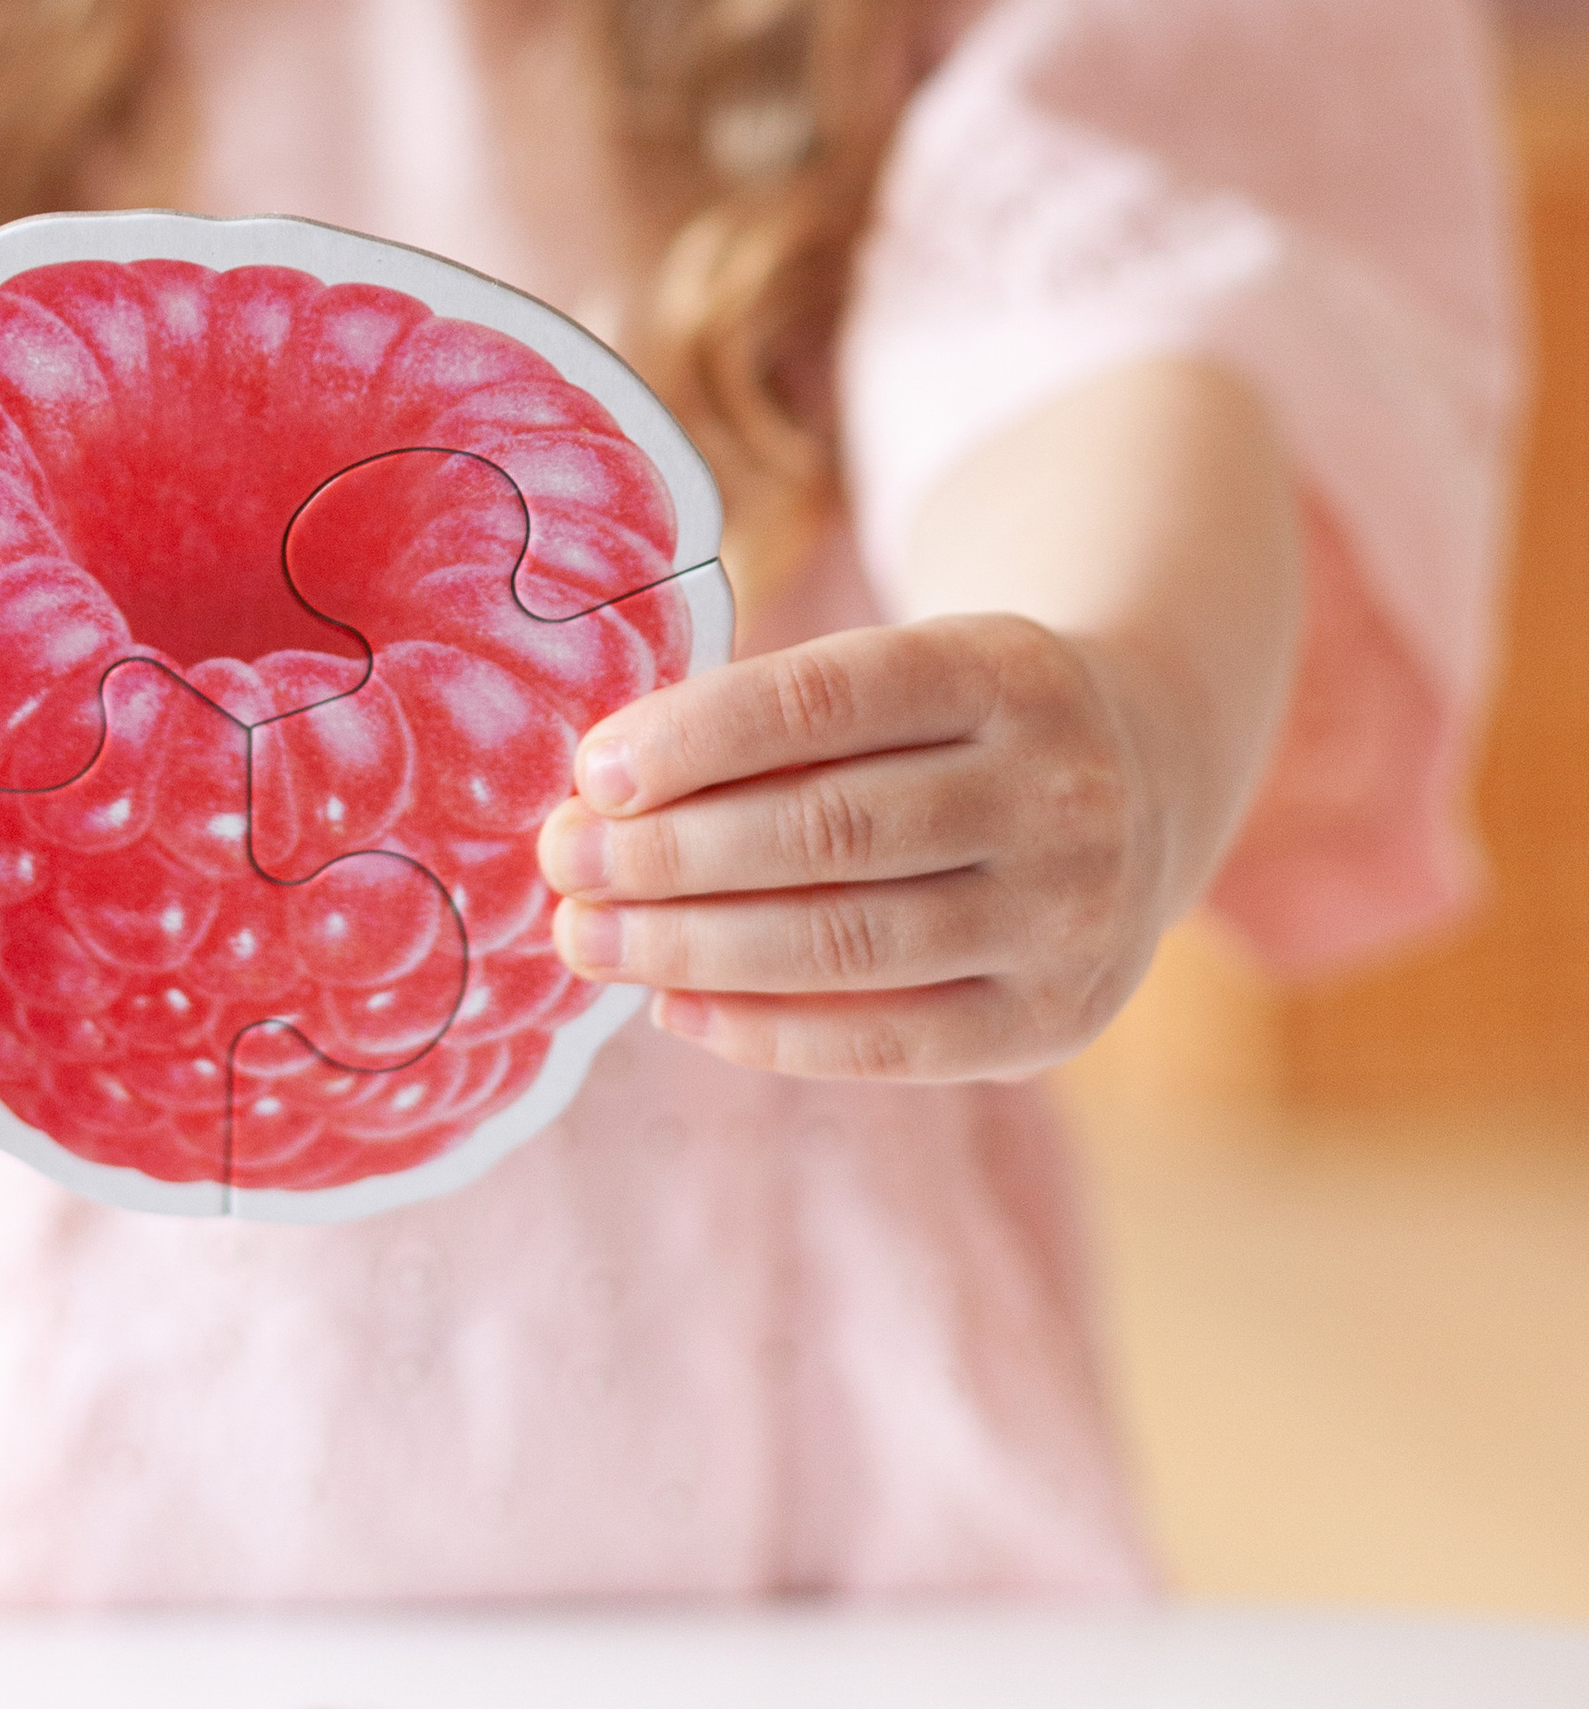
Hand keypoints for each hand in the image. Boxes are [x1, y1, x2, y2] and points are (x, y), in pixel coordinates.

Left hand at [537, 613, 1194, 1081]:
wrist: (1147, 774)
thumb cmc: (958, 719)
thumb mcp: (908, 671)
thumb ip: (781, 724)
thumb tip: (601, 797)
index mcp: (1006, 667)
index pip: (828, 698)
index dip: (697, 736)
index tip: (590, 773)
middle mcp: (1058, 788)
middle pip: (830, 829)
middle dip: (671, 854)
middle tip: (561, 865)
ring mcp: (1071, 913)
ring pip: (850, 942)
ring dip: (694, 948)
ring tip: (589, 940)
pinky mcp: (1055, 1021)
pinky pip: (887, 1040)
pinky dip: (764, 1031)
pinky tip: (673, 1007)